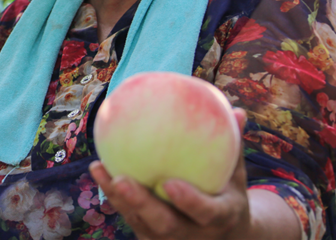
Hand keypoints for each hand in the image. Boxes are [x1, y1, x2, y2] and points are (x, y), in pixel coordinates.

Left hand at [89, 108, 250, 239]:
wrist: (224, 235)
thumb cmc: (228, 193)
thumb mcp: (237, 174)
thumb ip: (234, 145)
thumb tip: (237, 109)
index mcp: (221, 218)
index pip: (206, 213)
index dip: (190, 202)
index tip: (171, 183)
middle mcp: (194, 235)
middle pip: (165, 226)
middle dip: (141, 205)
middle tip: (121, 180)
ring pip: (140, 223)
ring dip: (117, 198)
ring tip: (99, 169)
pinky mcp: (150, 238)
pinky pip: (129, 217)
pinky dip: (112, 195)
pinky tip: (97, 168)